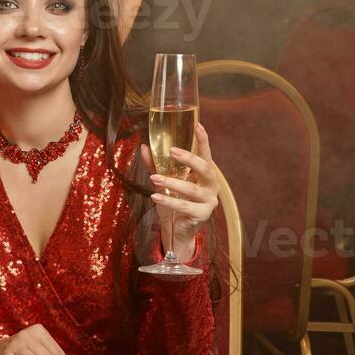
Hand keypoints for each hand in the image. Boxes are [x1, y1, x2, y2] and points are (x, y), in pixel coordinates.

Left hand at [141, 122, 218, 255]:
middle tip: (172, 151)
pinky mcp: (202, 215)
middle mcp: (211, 185)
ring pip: (192, 189)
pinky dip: (169, 201)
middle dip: (189, 159)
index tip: (197, 125)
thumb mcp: (164, 181)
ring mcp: (209, 201)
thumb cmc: (174, 201)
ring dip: (172, 182)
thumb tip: (143, 147)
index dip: (203, 140)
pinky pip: (185, 206)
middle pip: (204, 169)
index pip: (206, 154)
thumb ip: (156, 165)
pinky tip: (155, 197)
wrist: (176, 229)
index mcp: (204, 174)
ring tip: (155, 178)